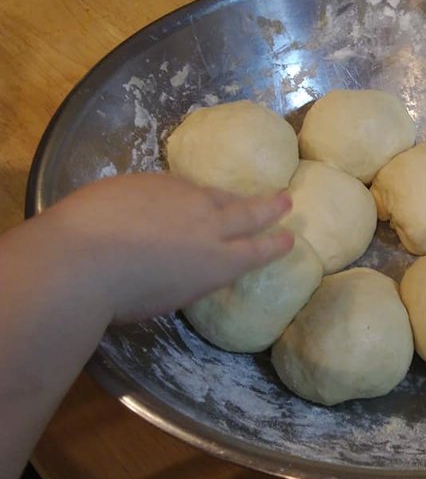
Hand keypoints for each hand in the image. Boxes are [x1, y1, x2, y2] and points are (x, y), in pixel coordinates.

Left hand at [40, 172, 293, 321]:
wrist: (83, 258)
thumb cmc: (122, 298)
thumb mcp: (167, 297)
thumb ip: (185, 275)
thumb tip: (183, 262)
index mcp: (217, 264)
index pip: (256, 252)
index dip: (274, 245)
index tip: (289, 238)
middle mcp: (209, 226)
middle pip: (248, 213)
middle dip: (270, 208)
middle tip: (287, 200)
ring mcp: (183, 198)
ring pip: (216, 194)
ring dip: (233, 196)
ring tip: (243, 195)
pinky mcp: (156, 181)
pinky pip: (182, 185)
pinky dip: (191, 192)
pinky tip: (186, 193)